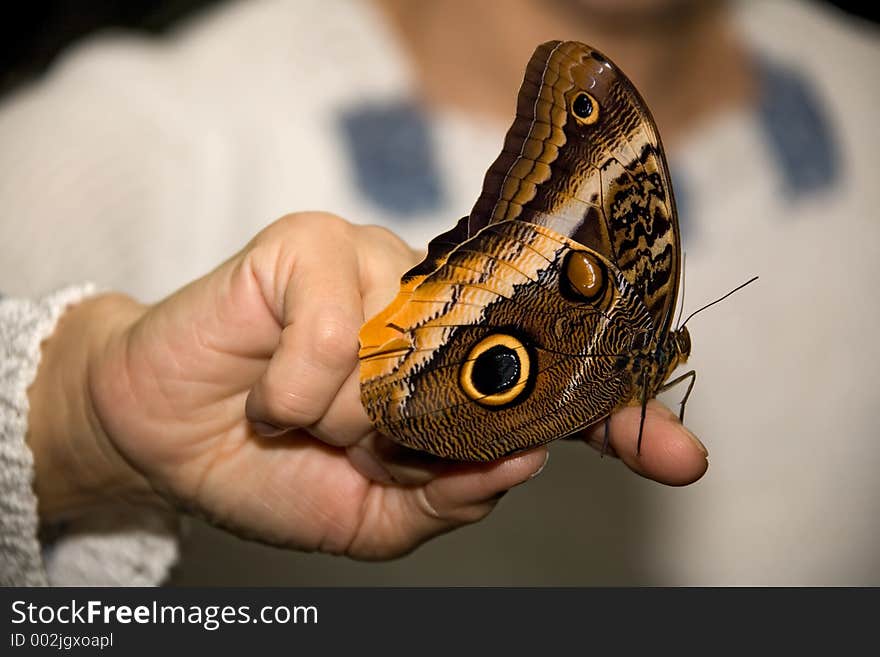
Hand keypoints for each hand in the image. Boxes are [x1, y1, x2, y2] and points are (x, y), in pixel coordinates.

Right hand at [27, 212, 706, 559]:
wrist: (165, 437)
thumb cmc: (272, 468)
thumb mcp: (372, 517)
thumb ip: (449, 495)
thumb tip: (528, 457)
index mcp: (453, 372)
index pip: (550, 390)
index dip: (617, 421)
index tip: (680, 459)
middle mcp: (431, 311)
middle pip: (490, 373)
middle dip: (429, 442)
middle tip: (360, 453)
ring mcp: (377, 265)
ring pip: (406, 359)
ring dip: (345, 421)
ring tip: (296, 415)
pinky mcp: (314, 242)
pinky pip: (338, 328)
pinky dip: (298, 388)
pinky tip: (267, 389)